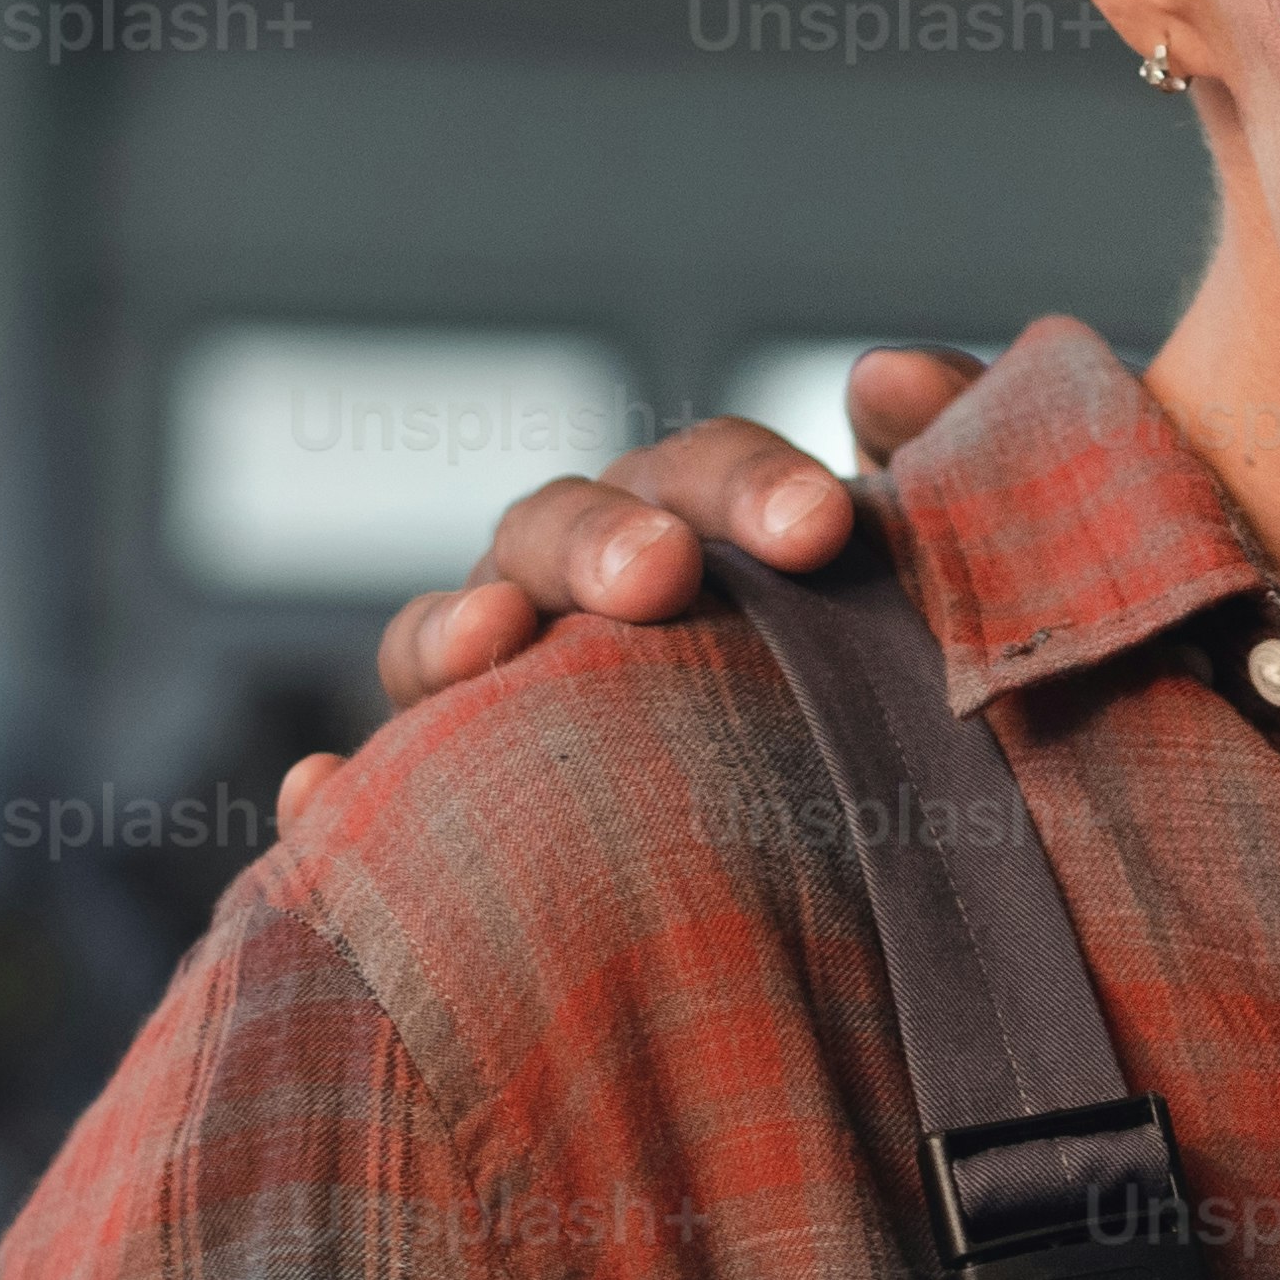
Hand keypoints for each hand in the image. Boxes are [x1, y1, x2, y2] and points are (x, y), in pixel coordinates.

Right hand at [283, 345, 991, 827]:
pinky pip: (371, 806)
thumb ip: (951, 460)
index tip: (820, 529)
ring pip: (441, 642)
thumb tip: (881, 378)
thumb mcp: (961, 584)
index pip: (699, 478)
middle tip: (662, 579)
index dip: (745, 485)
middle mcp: (587, 604)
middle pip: (555, 532)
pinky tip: (318, 796)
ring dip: (448, 632)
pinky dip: (333, 794)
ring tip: (482, 650)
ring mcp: (512, 705)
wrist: (913, 902)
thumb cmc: (924, 705)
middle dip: (598, 542)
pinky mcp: (453, 822)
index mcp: (704, 537)